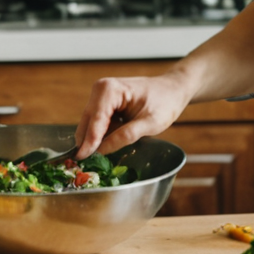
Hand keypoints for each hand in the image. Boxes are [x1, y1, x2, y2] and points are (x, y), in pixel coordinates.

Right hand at [74, 72, 195, 157]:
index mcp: (110, 89)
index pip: (96, 119)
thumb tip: (101, 151)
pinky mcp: (103, 105)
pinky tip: (112, 142)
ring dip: (95, 140)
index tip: (82, 158)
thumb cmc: (165, 103)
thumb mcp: (150, 123)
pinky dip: (101, 136)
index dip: (89, 140)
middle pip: (87, 122)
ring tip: (103, 155)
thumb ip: (125, 136)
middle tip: (87, 164)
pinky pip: (96, 124)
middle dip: (88, 142)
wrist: (171, 90)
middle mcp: (100, 89)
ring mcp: (100, 96)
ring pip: (89, 124)